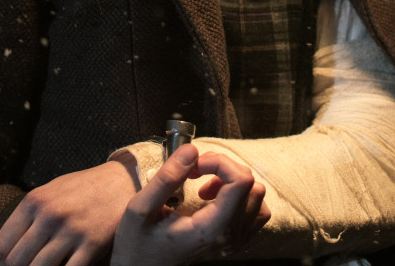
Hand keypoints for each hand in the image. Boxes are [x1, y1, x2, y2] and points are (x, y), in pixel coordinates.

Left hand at [0, 159, 137, 265]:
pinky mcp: (92, 244)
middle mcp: (50, 215)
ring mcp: (71, 230)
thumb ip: (25, 217)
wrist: (122, 180)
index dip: (1, 263)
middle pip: (16, 262)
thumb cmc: (82, 189)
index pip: (1, 246)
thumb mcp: (49, 192)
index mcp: (34, 201)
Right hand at [110, 145, 269, 265]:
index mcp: (210, 229)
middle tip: (193, 172)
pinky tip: (214, 198)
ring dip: (233, 181)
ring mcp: (235, 242)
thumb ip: (167, 178)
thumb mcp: (140, 209)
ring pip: (257, 197)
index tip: (195, 164)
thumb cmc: (137, 244)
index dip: (220, 162)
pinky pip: (255, 210)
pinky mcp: (234, 241)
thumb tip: (191, 150)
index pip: (241, 182)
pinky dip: (239, 196)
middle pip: (250, 185)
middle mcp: (229, 237)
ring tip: (205, 187)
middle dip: (223, 167)